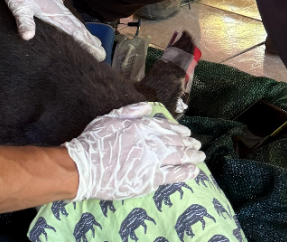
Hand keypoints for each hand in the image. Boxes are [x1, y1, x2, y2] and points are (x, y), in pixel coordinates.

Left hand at [0, 0, 105, 59]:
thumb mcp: (18, 6)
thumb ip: (24, 21)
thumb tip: (28, 37)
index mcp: (54, 12)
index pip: (74, 31)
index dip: (87, 43)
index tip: (99, 53)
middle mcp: (58, 9)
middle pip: (78, 27)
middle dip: (90, 40)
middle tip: (102, 53)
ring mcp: (55, 5)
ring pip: (74, 22)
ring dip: (84, 33)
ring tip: (93, 43)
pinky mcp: (50, 2)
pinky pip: (67, 17)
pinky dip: (75, 25)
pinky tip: (74, 28)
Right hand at [64, 103, 203, 200]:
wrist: (85, 167)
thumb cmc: (95, 140)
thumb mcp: (111, 117)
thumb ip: (132, 111)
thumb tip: (149, 107)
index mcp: (142, 126)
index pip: (165, 127)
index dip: (178, 130)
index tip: (186, 132)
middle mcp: (151, 143)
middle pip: (175, 142)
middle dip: (188, 143)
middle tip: (197, 145)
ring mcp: (152, 162)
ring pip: (178, 158)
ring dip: (191, 157)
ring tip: (200, 157)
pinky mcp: (149, 180)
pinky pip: (172, 176)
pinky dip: (185, 173)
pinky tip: (193, 172)